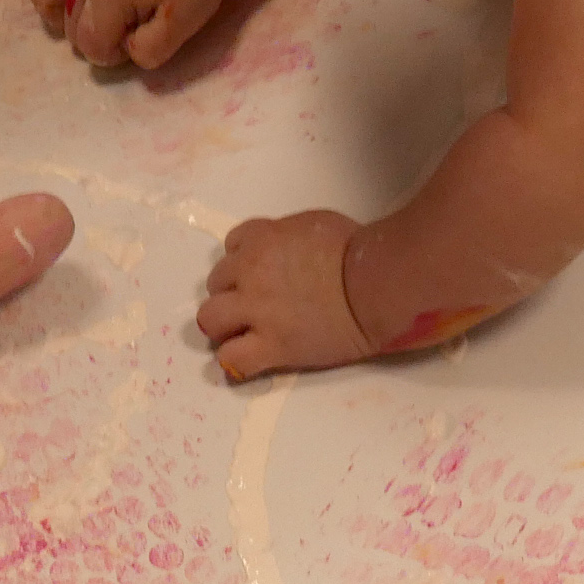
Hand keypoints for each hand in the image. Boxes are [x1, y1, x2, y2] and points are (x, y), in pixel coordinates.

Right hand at [31, 0, 232, 70]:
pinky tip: (79, 0)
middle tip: (131, 20)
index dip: (118, 52)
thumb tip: (125, 50)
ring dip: (69, 17)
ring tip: (98, 14)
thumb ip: (150, 49)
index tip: (142, 32)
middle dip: (101, 37)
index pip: (93, 47)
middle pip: (71, 32)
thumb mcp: (182, 26)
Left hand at [196, 211, 374, 379]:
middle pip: (215, 283)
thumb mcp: (312, 224)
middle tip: (255, 303)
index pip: (231, 246)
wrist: (374, 285)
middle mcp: (249, 273)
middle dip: (231, 292)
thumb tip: (280, 251)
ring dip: (224, 325)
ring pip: (209, 320)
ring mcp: (257, 311)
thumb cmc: (356, 250)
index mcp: (261, 239)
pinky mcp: (271, 346)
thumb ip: (284, 236)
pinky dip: (235, 359)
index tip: (261, 271)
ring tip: (245, 332)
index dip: (244, 260)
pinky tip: (250, 358)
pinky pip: (231, 359)